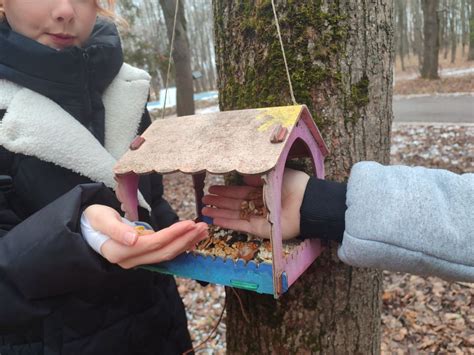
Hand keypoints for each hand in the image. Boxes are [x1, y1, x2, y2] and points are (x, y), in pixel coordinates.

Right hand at [83, 205, 207, 268]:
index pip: (154, 243)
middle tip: (203, 226)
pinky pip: (164, 253)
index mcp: (120, 251)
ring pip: (167, 255)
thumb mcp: (100, 219)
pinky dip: (180, 246)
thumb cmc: (93, 220)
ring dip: (186, 243)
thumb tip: (133, 239)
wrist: (86, 230)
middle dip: (185, 239)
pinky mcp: (142, 258)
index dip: (173, 234)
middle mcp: (130, 260)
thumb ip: (115, 229)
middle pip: (164, 252)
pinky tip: (192, 239)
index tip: (190, 223)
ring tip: (203, 231)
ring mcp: (137, 261)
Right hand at [202, 168, 309, 239]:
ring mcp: (258, 217)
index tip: (211, 189)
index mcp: (262, 191)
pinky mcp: (260, 229)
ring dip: (219, 212)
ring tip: (204, 210)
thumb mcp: (273, 175)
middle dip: (218, 201)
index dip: (225, 191)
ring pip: (234, 214)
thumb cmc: (293, 185)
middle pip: (234, 203)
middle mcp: (258, 204)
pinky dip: (228, 222)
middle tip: (203, 199)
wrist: (306, 202)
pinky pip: (241, 225)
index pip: (239, 191)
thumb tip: (243, 175)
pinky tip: (215, 219)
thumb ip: (257, 176)